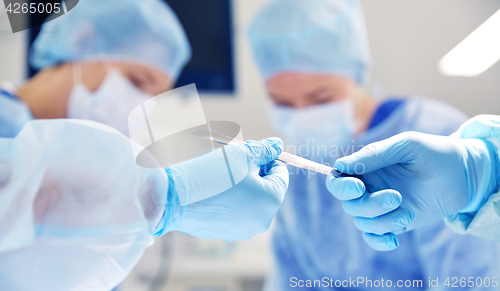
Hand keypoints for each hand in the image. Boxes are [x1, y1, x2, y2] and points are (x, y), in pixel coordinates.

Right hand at [156, 138, 288, 240]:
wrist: (175, 199)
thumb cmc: (212, 174)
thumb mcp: (242, 154)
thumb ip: (264, 149)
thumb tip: (277, 145)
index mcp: (271, 200)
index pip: (281, 174)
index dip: (267, 159)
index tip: (250, 152)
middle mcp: (262, 220)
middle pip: (266, 188)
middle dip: (254, 172)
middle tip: (235, 160)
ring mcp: (244, 230)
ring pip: (250, 200)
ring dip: (242, 185)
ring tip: (221, 175)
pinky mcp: (226, 233)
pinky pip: (235, 211)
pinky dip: (229, 200)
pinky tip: (213, 191)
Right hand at [325, 131, 497, 250]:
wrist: (464, 175)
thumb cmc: (434, 153)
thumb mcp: (406, 146)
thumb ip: (374, 154)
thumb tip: (342, 165)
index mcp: (366, 168)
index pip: (338, 180)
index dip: (342, 187)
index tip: (359, 187)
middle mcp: (369, 188)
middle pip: (350, 205)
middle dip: (369, 205)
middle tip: (396, 197)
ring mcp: (381, 207)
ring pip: (363, 222)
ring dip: (383, 221)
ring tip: (408, 213)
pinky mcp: (394, 223)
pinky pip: (374, 237)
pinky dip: (379, 241)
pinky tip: (395, 240)